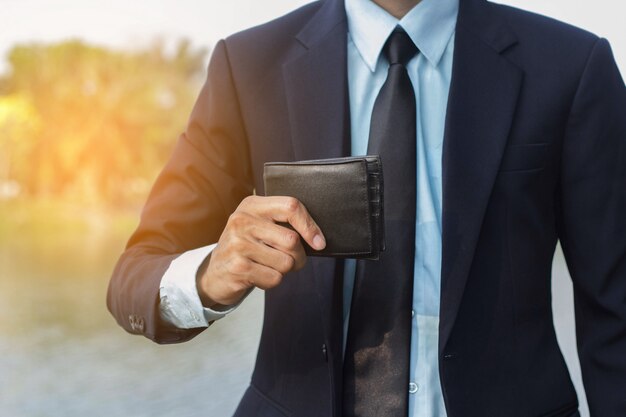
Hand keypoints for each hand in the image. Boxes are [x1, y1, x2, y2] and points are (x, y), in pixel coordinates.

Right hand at [197, 195, 325, 306]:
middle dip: (299, 256)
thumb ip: (284, 224)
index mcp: (252, 205)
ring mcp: (238, 243)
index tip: (319, 242)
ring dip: (284, 270)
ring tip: (267, 266)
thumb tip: (318, 239)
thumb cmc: (246, 248)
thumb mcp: (259, 226)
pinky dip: (272, 281)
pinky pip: (274, 278)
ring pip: (286, 262)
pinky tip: (258, 275)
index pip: (291, 207)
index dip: (310, 226)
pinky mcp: (238, 267)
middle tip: (291, 260)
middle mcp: (243, 220)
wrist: (215, 273)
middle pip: (292, 240)